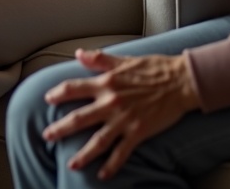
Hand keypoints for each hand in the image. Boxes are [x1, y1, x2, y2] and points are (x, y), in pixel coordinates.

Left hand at [41, 49, 199, 178]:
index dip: (58, 94)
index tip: (48, 99)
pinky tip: (102, 175)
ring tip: (71, 164)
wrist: (181, 81)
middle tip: (47, 135)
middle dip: (61, 128)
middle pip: (79, 117)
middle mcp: (111, 102)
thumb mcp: (124, 59)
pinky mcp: (138, 132)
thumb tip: (79, 54)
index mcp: (106, 82)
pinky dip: (111, 165)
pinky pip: (121, 153)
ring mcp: (124, 119)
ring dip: (83, 154)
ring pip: (98, 140)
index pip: (74, 88)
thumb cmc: (155, 68)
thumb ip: (99, 59)